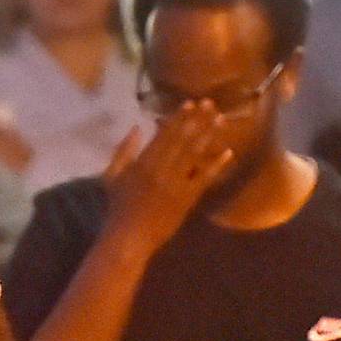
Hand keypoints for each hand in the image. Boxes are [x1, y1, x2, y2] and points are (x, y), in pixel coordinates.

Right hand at [103, 108, 235, 256]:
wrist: (129, 237)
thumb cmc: (118, 207)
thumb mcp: (112, 175)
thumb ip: (123, 150)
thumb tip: (136, 128)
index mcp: (143, 161)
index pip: (164, 134)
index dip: (179, 118)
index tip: (191, 103)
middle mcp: (162, 168)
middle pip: (183, 139)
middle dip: (197, 120)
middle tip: (211, 103)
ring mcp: (176, 183)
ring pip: (195, 154)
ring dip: (209, 135)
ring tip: (221, 119)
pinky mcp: (187, 198)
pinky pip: (204, 178)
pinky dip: (216, 165)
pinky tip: (228, 152)